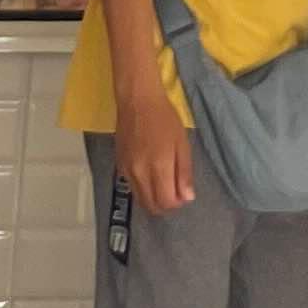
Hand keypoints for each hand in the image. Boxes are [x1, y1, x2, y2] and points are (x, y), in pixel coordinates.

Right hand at [116, 98, 195, 214]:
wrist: (137, 101)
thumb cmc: (165, 118)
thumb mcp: (182, 143)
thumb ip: (184, 172)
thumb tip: (187, 198)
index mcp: (158, 167)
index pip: (166, 202)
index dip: (177, 203)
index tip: (184, 194)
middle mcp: (139, 174)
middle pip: (151, 206)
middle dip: (165, 205)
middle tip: (175, 192)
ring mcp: (126, 171)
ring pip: (140, 199)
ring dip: (153, 199)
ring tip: (164, 184)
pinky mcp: (119, 166)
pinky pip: (132, 188)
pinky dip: (143, 190)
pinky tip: (150, 176)